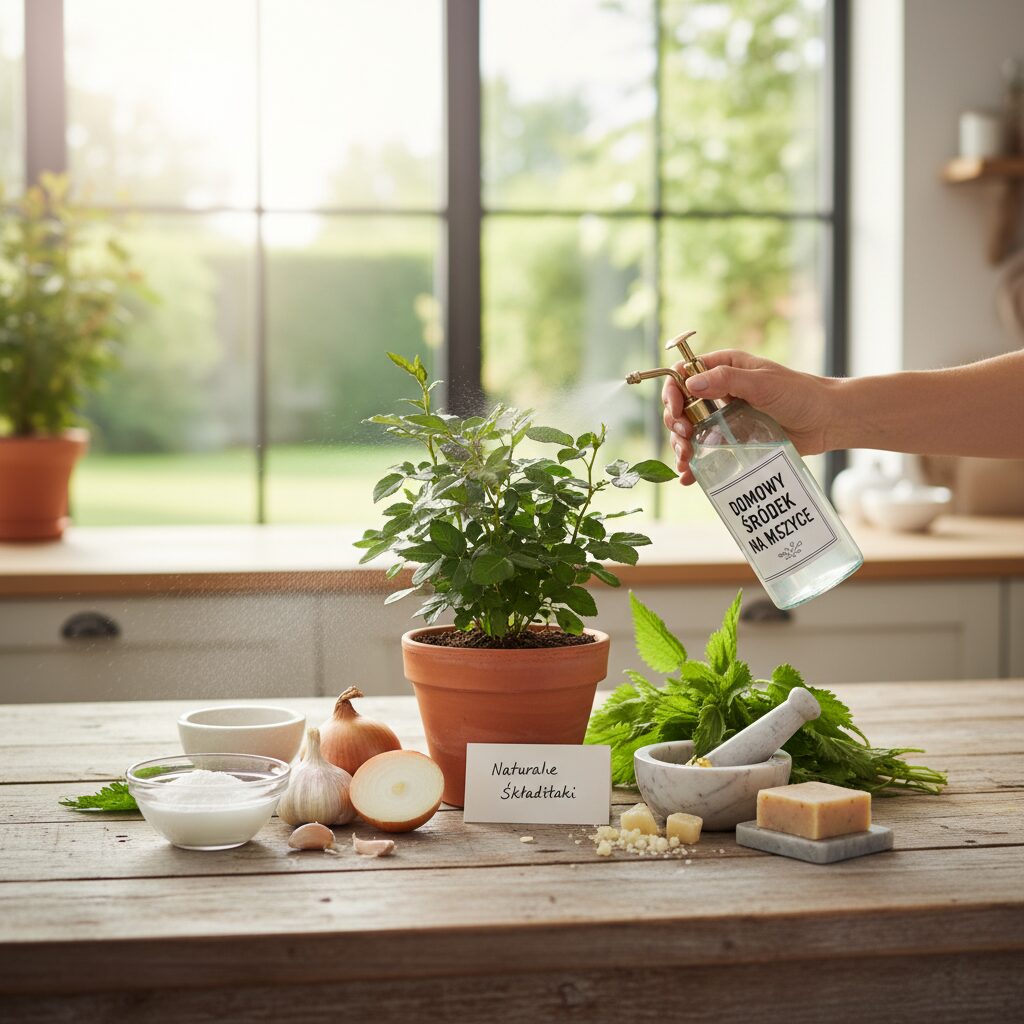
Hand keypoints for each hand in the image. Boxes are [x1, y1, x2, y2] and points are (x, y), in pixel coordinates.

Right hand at [661, 350, 835, 483]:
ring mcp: (724, 417)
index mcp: (724, 368)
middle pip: (681, 406)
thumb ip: (727, 380)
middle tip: (685, 437)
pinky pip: (706, 451)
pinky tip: (688, 476)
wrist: (827, 421)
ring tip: (686, 459)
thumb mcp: (763, 383)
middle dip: (675, 423)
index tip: (677, 409)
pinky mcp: (732, 440)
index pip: (683, 375)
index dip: (673, 391)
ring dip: (681, 445)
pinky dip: (694, 464)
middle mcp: (719, 392)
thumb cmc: (800, 394)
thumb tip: (691, 383)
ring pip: (689, 431)